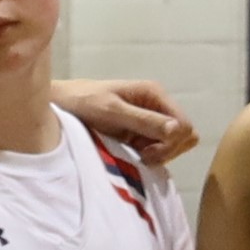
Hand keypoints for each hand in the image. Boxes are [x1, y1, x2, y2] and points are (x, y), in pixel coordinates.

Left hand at [58, 78, 196, 166]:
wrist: (63, 104)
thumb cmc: (84, 103)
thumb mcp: (113, 112)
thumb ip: (144, 121)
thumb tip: (176, 130)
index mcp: (155, 93)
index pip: (184, 125)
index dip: (172, 143)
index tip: (146, 151)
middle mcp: (159, 105)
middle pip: (185, 135)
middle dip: (169, 149)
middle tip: (143, 155)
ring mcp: (153, 119)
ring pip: (177, 144)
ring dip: (162, 154)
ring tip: (138, 155)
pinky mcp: (145, 132)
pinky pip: (163, 148)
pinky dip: (154, 155)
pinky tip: (135, 155)